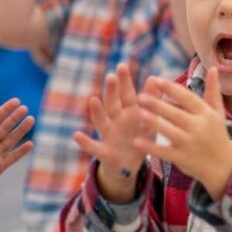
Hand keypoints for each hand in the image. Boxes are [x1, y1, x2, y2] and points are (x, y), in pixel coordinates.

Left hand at [0, 98, 33, 199]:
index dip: (6, 109)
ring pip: (12, 139)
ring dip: (22, 130)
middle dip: (16, 118)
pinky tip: (30, 144)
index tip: (16, 101)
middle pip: (7, 127)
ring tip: (31, 119)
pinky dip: (21, 151)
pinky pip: (13, 157)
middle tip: (25, 108)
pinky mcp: (0, 165)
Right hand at [73, 63, 150, 202]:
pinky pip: (93, 147)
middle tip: (111, 76)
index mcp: (128, 113)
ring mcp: (108, 135)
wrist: (130, 165)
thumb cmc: (141, 138)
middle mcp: (116, 121)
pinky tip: (76, 135)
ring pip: (101, 121)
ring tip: (93, 100)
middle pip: (112, 104)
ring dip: (97, 112)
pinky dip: (85, 142)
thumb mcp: (149, 120)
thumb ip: (151, 101)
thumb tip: (155, 79)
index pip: (126, 94)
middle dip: (111, 91)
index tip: (123, 66)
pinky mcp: (104, 152)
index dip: (124, 82)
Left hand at [136, 69, 231, 199]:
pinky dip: (150, 147)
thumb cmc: (217, 135)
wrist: (223, 166)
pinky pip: (164, 151)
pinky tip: (137, 141)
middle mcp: (198, 127)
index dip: (170, 88)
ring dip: (154, 122)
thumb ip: (213, 91)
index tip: (155, 80)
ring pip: (169, 131)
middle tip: (140, 96)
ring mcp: (190, 143)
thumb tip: (213, 68)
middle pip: (175, 113)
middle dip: (157, 104)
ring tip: (138, 113)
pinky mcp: (182, 158)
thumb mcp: (218, 112)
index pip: (187, 97)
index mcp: (205, 114)